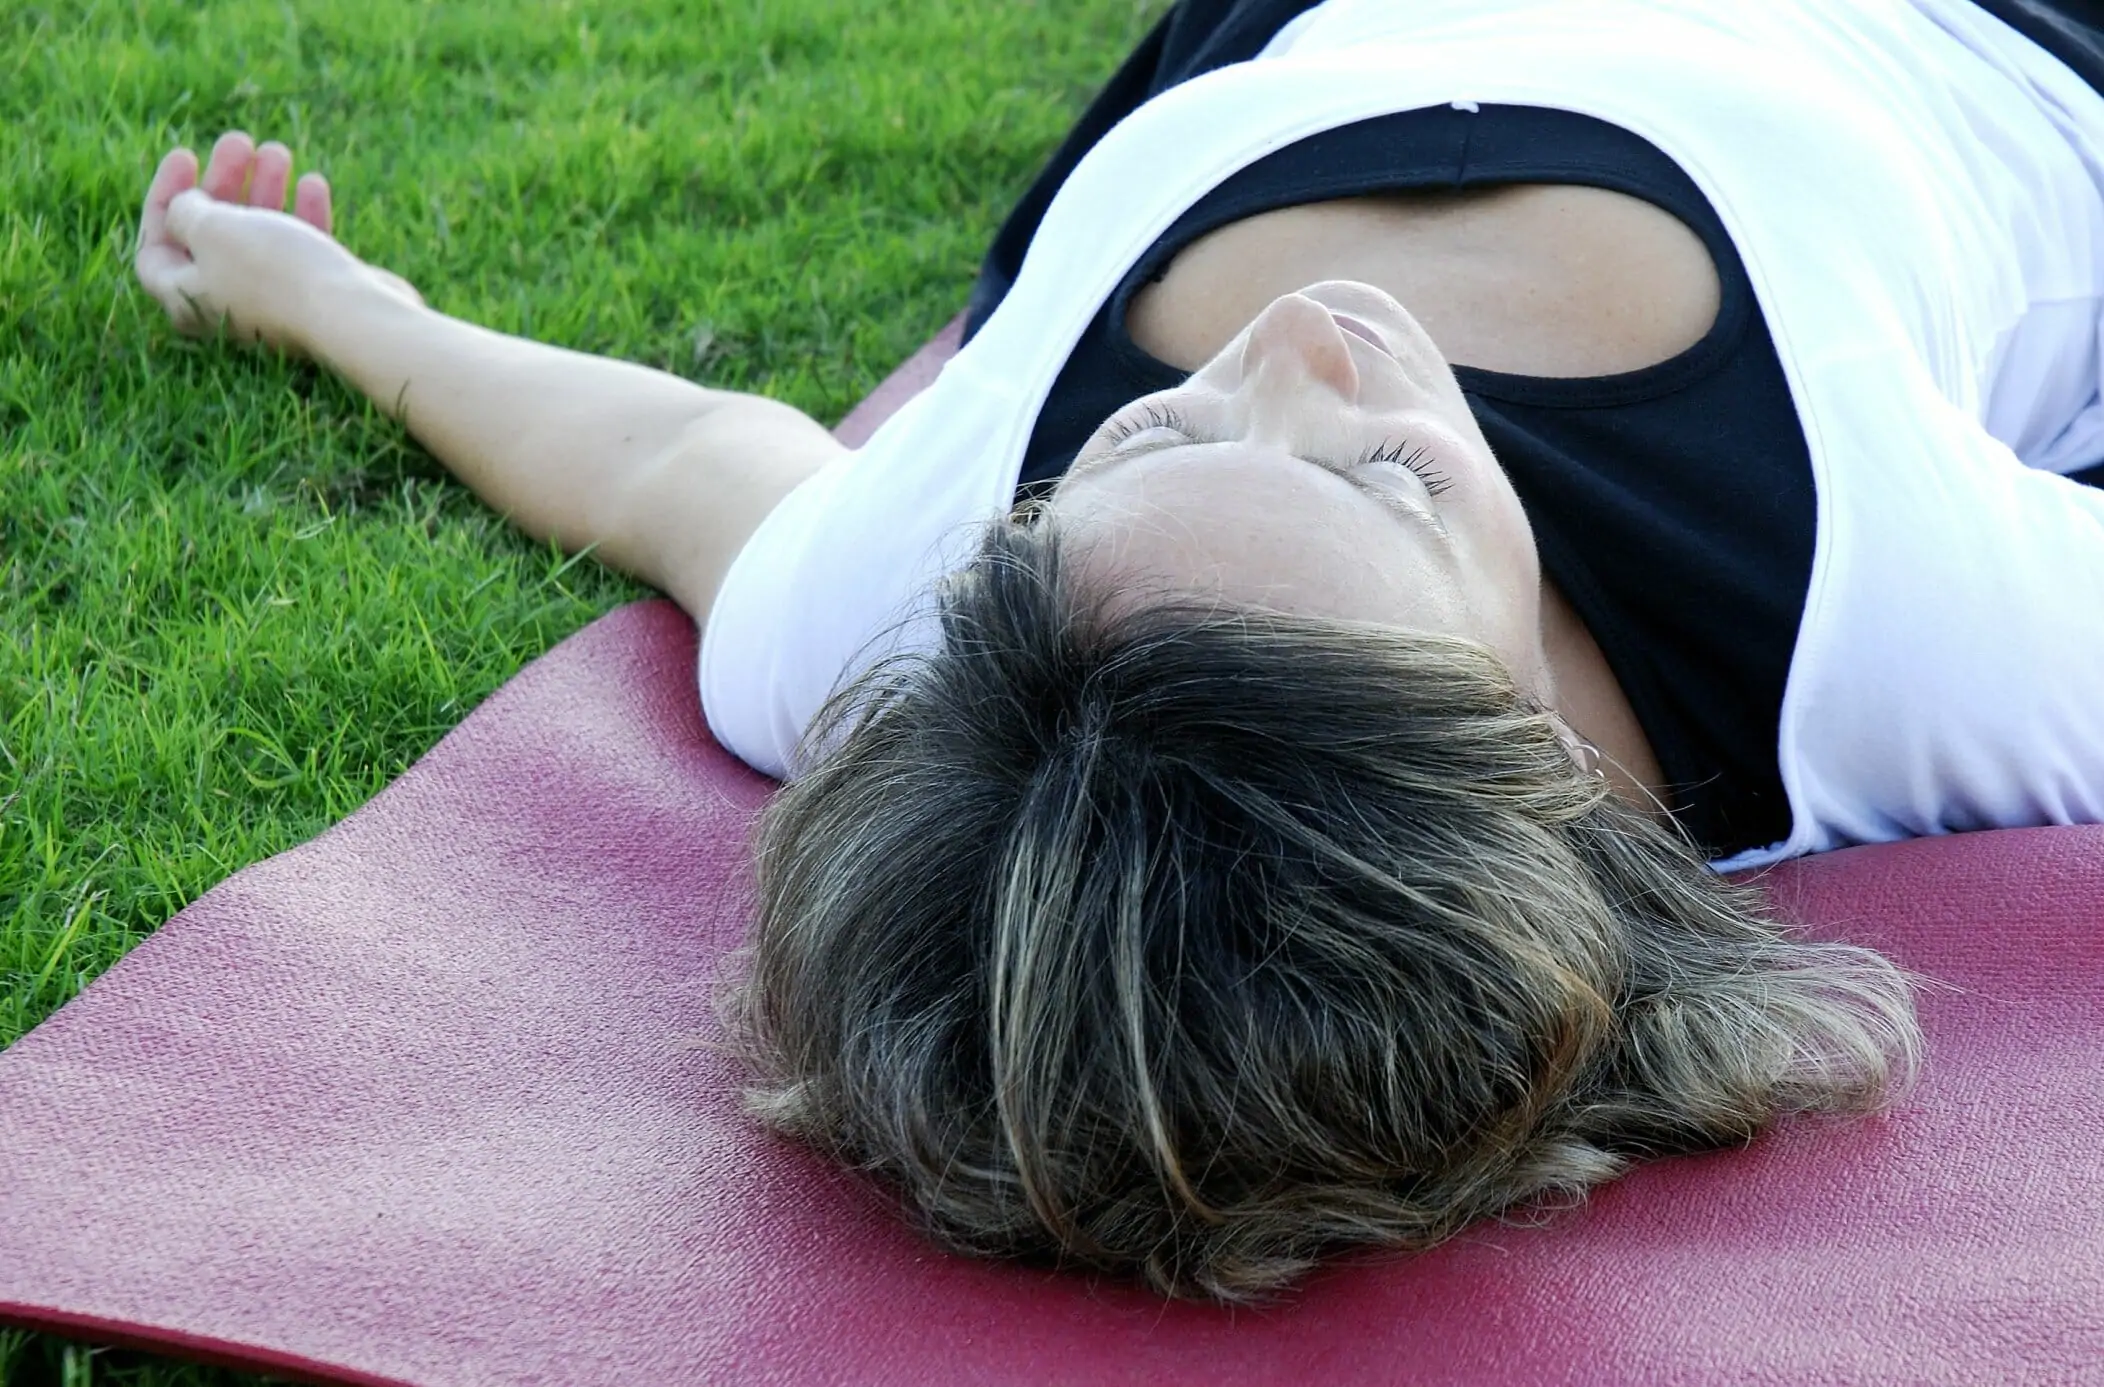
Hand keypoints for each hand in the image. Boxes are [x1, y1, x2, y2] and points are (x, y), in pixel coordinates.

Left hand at [135, 131, 422, 356]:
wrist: (352, 315)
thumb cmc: (273, 271)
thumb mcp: (211, 229)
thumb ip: (186, 211)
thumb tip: (186, 209)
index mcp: (185, 297)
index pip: (155, 246)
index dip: (164, 197)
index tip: (187, 156)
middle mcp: (223, 304)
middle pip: (210, 236)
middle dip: (223, 183)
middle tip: (240, 142)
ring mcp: (271, 303)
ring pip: (258, 237)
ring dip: (264, 189)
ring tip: (279, 151)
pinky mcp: (313, 298)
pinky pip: (300, 251)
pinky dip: (302, 215)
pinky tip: (314, 184)